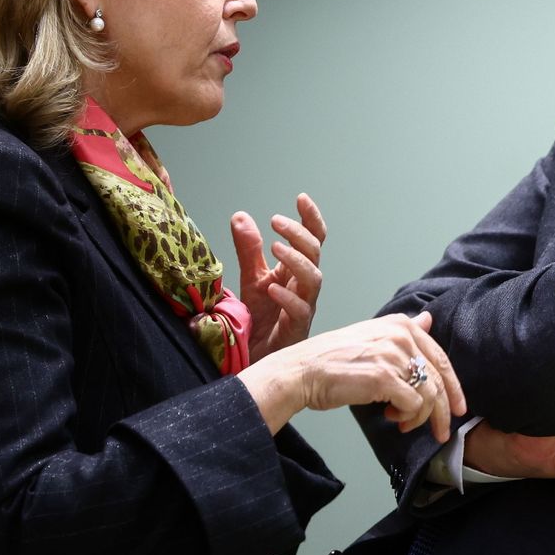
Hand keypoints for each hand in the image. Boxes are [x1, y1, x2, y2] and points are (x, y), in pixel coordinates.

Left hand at [232, 193, 325, 362]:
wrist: (255, 356)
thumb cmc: (261, 319)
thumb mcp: (251, 278)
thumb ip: (249, 249)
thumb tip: (240, 215)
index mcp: (295, 271)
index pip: (312, 240)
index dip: (310, 219)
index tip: (300, 198)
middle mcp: (304, 286)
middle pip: (314, 254)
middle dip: (299, 234)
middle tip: (276, 221)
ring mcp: (304, 307)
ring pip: (314, 279)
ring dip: (296, 260)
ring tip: (275, 248)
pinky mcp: (297, 329)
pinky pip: (300, 311)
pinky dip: (287, 297)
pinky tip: (272, 289)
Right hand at [239, 312, 467, 441]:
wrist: (301, 372)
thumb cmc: (331, 360)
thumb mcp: (371, 336)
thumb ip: (402, 331)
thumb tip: (427, 319)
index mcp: (400, 324)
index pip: (440, 357)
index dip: (453, 386)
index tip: (457, 407)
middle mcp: (400, 336)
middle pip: (439, 378)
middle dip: (444, 410)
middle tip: (442, 431)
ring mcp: (393, 355)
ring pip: (430, 395)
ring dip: (420, 418)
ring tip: (402, 424)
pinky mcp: (385, 378)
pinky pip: (414, 406)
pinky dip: (407, 418)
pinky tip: (391, 418)